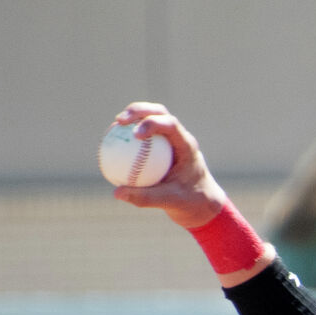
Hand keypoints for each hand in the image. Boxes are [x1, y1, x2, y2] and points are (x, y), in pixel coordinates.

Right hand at [108, 103, 229, 229]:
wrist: (202, 203)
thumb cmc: (191, 201)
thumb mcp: (171, 202)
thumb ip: (145, 197)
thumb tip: (117, 193)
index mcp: (187, 146)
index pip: (171, 125)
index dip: (152, 123)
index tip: (135, 134)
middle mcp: (179, 138)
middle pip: (159, 113)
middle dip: (139, 111)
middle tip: (120, 120)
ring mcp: (170, 140)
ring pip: (151, 118)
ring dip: (133, 117)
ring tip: (115, 125)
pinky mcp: (162, 147)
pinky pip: (144, 137)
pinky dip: (130, 136)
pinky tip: (113, 142)